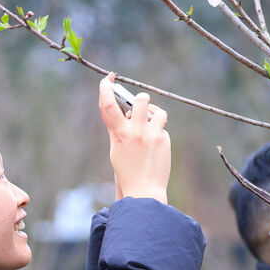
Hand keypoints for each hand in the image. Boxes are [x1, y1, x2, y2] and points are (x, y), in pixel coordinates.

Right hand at [98, 73, 169, 202]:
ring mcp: (151, 136)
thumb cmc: (127, 171)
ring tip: (151, 126)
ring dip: (154, 114)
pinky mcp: (163, 140)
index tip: (107, 79)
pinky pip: (162, 127)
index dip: (106, 89)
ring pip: (158, 111)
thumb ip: (118, 129)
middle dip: (142, 100)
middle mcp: (135, 132)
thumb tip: (125, 111)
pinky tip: (155, 148)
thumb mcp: (116, 148)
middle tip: (141, 108)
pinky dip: (158, 133)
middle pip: (141, 100)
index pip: (108, 105)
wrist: (143, 190)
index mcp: (118, 134)